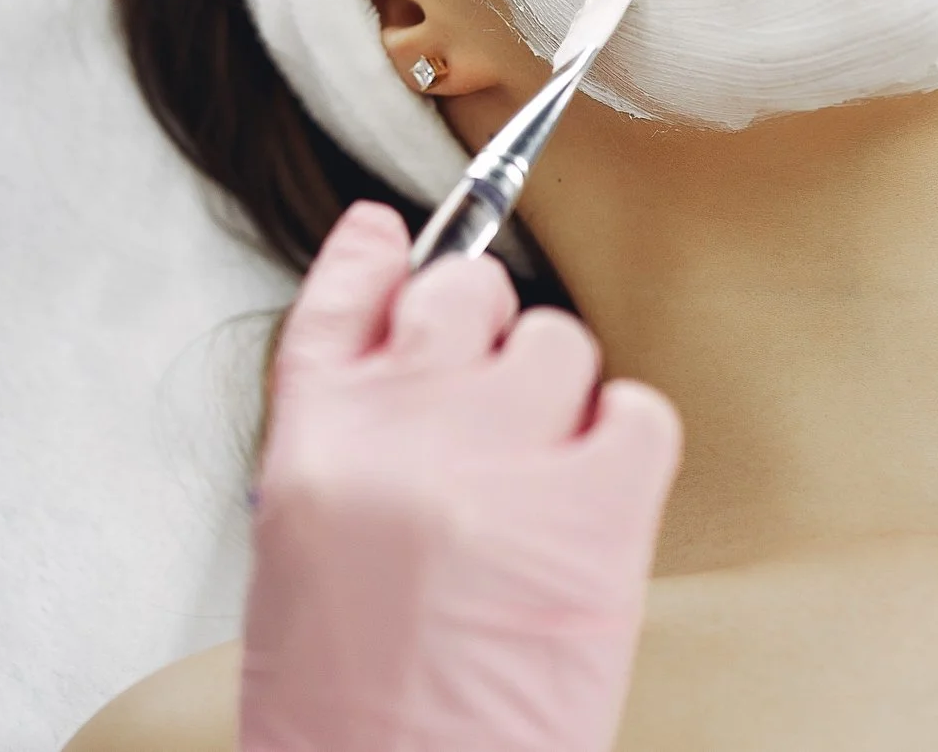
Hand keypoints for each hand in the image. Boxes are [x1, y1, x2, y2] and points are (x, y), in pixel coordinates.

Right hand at [241, 204, 681, 751]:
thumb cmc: (348, 709)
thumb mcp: (299, 559)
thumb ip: (344, 444)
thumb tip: (398, 361)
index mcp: (313, 448)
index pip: (343, 300)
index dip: (379, 258)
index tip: (393, 234)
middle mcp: (400, 435)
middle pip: (465, 293)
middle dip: (484, 333)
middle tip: (495, 411)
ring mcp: (497, 464)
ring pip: (560, 343)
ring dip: (560, 399)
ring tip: (541, 487)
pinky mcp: (593, 511)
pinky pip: (638, 413)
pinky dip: (628, 448)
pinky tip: (595, 505)